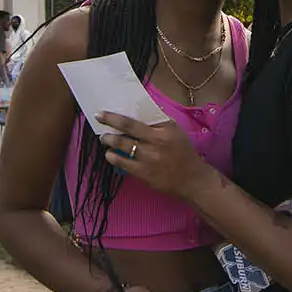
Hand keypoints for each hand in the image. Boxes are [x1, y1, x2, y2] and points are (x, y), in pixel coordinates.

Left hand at [95, 113, 210, 198]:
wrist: (192, 180)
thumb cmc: (184, 153)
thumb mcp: (176, 132)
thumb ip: (159, 122)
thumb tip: (140, 112)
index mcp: (164, 129)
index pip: (136, 120)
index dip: (116, 116)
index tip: (103, 112)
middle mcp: (155, 142)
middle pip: (127, 129)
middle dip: (109, 124)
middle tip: (98, 120)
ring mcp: (148, 158)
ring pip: (122, 146)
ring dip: (109, 141)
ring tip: (104, 138)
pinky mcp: (144, 174)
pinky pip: (124, 164)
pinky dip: (114, 158)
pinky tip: (109, 155)